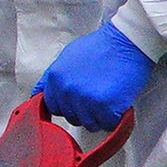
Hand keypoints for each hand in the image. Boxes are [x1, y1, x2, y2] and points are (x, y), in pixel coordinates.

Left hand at [38, 19, 154, 133]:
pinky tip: (118, 101)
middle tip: (98, 94)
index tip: (79, 101)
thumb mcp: (67, 57)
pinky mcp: (104, 107)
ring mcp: (85, 100)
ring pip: (90, 124)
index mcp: (55, 78)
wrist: (127, 41)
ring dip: (101, 116)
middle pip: (72, 117)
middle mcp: (67, 90)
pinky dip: (115, 118)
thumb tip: (39, 93)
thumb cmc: (101, 47)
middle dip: (85, 111)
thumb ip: (53, 78)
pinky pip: (108, 124)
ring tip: (108, 96)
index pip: (53, 107)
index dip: (69, 105)